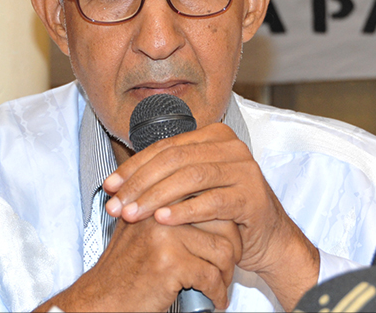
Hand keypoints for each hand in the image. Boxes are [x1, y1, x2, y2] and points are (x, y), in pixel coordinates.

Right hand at [36, 216, 239, 311]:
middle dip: (233, 247)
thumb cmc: (123, 270)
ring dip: (227, 273)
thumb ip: (167, 212)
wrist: (101, 299)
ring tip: (220, 283)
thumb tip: (210, 205)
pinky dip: (218, 293)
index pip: (207, 197)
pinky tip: (214, 299)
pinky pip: (211, 276)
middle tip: (230, 263)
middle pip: (221, 221)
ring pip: (221, 250)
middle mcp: (160, 211)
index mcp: (156, 198)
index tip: (230, 239)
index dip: (225, 221)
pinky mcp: (170, 263)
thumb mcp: (142, 229)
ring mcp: (165, 236)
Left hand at [103, 123, 319, 310]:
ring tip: (133, 214)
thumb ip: (164, 177)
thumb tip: (115, 183)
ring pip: (191, 177)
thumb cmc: (223, 212)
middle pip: (174, 160)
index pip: (164, 147)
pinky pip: (212, 201)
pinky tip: (163, 220)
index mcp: (213, 136)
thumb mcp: (192, 188)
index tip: (109, 186)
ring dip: (156, 197)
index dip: (133, 166)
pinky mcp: (253, 196)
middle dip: (139, 183)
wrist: (266, 238)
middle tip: (116, 206)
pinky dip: (184, 211)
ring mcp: (244, 169)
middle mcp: (230, 146)